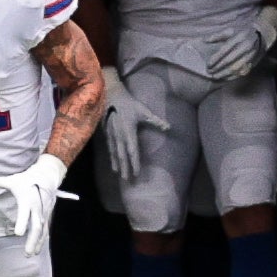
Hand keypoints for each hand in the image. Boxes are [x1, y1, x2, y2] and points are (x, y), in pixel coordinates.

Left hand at [0, 153, 68, 257]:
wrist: (47, 175)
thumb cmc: (27, 179)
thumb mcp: (12, 180)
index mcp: (28, 200)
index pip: (25, 213)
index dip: (22, 223)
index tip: (18, 234)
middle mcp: (37, 208)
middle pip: (36, 226)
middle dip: (32, 240)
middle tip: (26, 253)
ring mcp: (43, 213)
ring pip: (42, 231)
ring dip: (37, 243)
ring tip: (30, 254)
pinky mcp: (46, 215)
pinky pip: (45, 230)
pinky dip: (41, 240)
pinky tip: (37, 250)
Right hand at [97, 66, 168, 182]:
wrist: (111, 96)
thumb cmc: (129, 104)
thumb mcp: (144, 111)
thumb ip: (156, 121)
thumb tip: (169, 127)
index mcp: (129, 132)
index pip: (132, 151)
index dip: (134, 162)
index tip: (136, 173)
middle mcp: (119, 136)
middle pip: (122, 155)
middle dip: (125, 167)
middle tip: (127, 180)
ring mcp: (112, 135)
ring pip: (114, 153)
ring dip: (117, 164)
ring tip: (118, 174)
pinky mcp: (107, 133)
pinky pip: (109, 148)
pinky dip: (111, 157)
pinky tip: (113, 162)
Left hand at [205, 5, 276, 80]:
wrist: (261, 35)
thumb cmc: (242, 32)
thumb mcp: (230, 30)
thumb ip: (217, 36)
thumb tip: (204, 40)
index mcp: (239, 38)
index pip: (225, 51)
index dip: (216, 59)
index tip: (208, 65)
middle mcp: (245, 48)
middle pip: (230, 61)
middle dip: (218, 68)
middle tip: (209, 72)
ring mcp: (250, 56)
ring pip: (236, 68)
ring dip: (225, 74)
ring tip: (215, 76)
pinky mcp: (253, 61)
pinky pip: (242, 71)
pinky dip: (233, 76)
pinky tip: (225, 78)